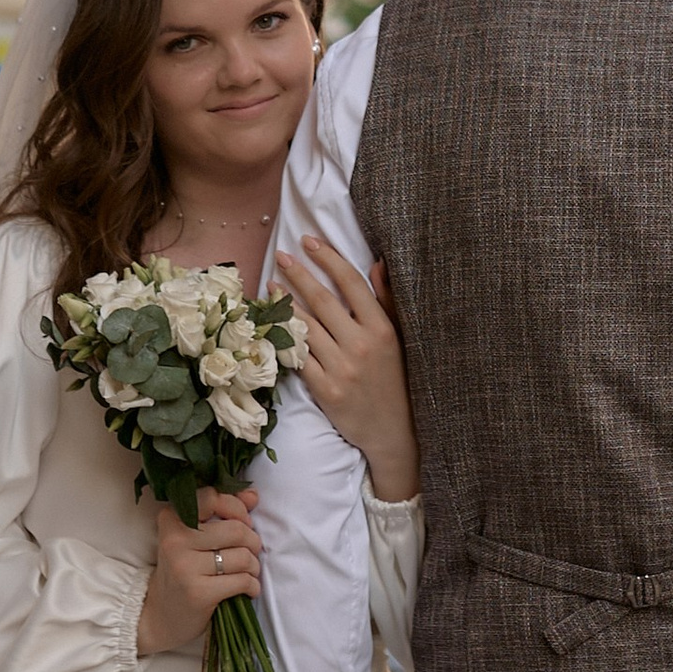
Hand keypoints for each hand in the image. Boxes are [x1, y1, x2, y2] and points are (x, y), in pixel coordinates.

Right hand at [136, 490, 262, 660]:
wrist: (160, 617)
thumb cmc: (183, 571)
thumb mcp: (194, 538)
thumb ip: (222, 512)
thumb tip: (253, 495)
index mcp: (172, 519)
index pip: (213, 497)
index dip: (237, 508)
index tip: (243, 522)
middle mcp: (175, 540)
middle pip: (236, 529)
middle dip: (253, 542)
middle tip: (248, 552)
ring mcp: (185, 567)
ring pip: (243, 556)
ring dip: (254, 566)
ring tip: (247, 572)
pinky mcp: (198, 593)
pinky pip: (242, 581)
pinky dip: (252, 585)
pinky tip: (246, 589)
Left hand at [282, 237, 420, 502]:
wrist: (394, 430)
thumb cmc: (397, 379)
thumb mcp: (401, 337)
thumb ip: (387, 299)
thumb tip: (377, 262)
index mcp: (383, 328)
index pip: (352, 283)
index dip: (329, 258)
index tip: (310, 241)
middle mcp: (362, 345)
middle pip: (323, 300)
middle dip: (299, 274)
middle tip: (282, 255)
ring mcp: (342, 368)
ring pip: (305, 327)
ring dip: (284, 304)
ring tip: (271, 287)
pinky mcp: (325, 389)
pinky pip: (299, 357)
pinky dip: (284, 339)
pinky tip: (272, 324)